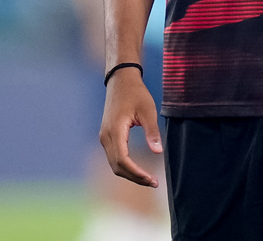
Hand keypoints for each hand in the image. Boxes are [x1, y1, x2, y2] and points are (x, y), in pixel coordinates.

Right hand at [99, 70, 162, 186]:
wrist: (121, 80)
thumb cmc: (136, 93)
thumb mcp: (148, 110)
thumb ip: (152, 131)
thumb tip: (158, 152)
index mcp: (115, 130)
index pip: (123, 160)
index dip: (136, 173)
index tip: (151, 179)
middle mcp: (106, 137)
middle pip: (117, 166)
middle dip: (135, 177)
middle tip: (153, 182)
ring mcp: (104, 137)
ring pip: (114, 164)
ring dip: (129, 173)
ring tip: (148, 178)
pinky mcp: (107, 136)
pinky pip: (114, 157)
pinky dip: (125, 166)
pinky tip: (138, 169)